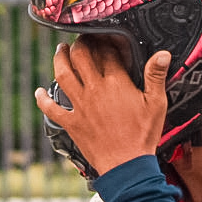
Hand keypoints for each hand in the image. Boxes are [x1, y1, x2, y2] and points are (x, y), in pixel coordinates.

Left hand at [34, 40, 170, 177]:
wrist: (126, 166)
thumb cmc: (143, 136)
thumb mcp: (156, 104)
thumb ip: (156, 76)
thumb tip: (163, 54)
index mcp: (116, 83)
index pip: (107, 52)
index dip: (106, 40)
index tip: (106, 35)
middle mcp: (95, 90)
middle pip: (81, 57)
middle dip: (80, 43)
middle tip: (81, 39)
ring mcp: (80, 106)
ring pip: (63, 75)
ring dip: (59, 59)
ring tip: (61, 50)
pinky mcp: (71, 122)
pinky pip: (51, 109)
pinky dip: (42, 99)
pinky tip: (38, 92)